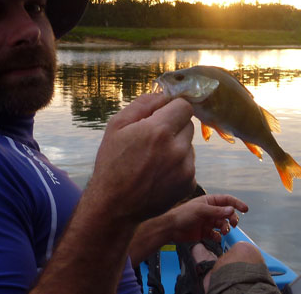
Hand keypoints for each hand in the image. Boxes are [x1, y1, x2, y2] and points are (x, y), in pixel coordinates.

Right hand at [85, 93, 195, 222]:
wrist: (115, 205)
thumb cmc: (112, 163)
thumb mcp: (117, 126)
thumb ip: (142, 104)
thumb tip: (162, 94)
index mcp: (159, 130)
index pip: (184, 105)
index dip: (172, 108)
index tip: (161, 116)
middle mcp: (177, 148)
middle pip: (188, 124)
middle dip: (173, 127)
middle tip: (153, 139)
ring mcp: (185, 168)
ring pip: (189, 145)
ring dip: (176, 147)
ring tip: (153, 160)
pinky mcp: (189, 183)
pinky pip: (189, 164)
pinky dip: (178, 166)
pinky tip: (159, 174)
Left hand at [166, 194, 248, 242]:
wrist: (171, 229)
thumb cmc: (183, 215)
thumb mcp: (200, 211)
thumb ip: (216, 211)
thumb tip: (231, 210)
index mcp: (209, 202)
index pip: (227, 200)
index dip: (237, 204)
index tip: (245, 209)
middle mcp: (210, 211)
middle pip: (227, 213)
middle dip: (232, 218)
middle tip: (233, 224)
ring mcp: (208, 222)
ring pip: (223, 224)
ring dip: (226, 228)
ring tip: (223, 231)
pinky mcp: (205, 232)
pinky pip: (216, 234)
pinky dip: (218, 236)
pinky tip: (216, 237)